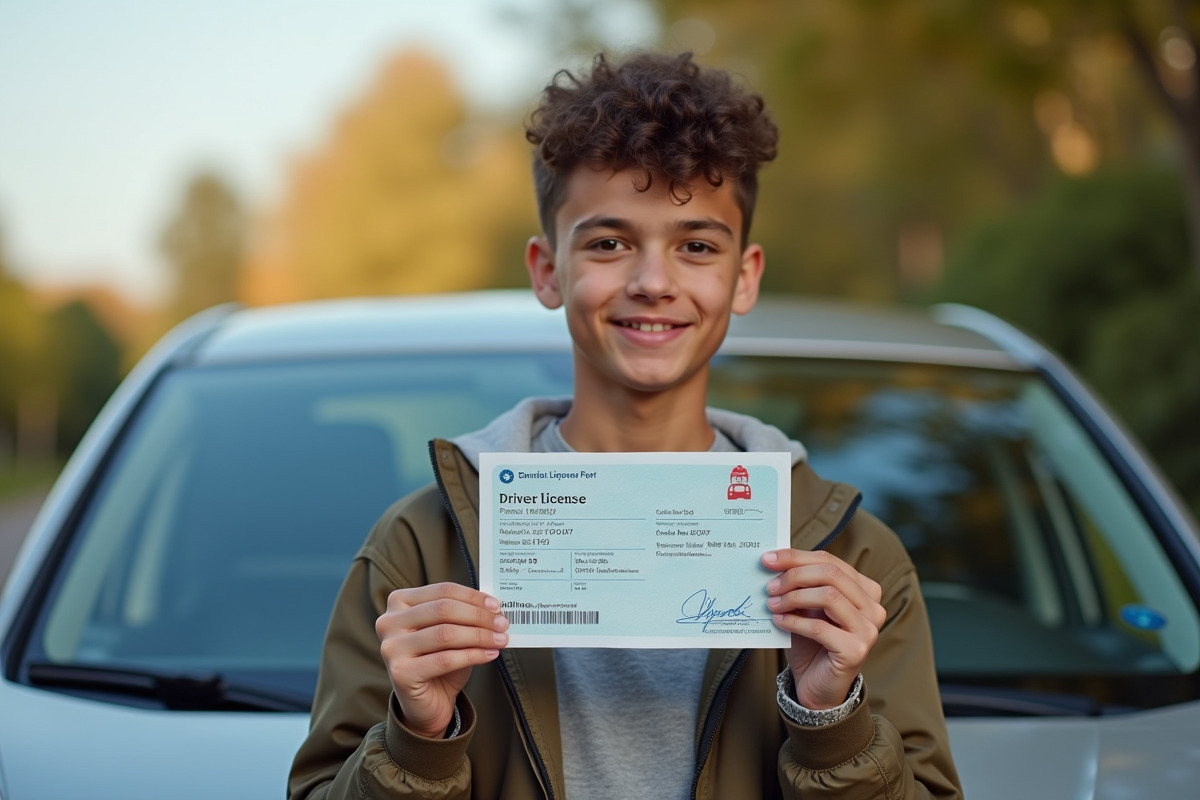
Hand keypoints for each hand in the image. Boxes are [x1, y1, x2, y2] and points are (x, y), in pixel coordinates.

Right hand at [375, 582, 508, 737]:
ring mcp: (391, 648)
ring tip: (500, 639)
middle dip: (479, 616)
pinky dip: (473, 655)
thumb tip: (494, 607)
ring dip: (479, 635)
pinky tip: (490, 654)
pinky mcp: (400, 673)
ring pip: (445, 634)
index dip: (473, 597)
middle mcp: (388, 622)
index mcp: (398, 602)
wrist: (427, 704)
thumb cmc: (438, 661)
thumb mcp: (450, 631)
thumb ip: (464, 615)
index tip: (496, 606)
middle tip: (502, 623)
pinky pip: (445, 659)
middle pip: (443, 609)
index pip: (442, 590)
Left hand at [762, 549, 885, 709]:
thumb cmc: (811, 643)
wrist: (816, 685)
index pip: (830, 561)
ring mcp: (868, 629)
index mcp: (864, 589)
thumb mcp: (806, 607)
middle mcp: (872, 607)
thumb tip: (773, 560)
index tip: (768, 559)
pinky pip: (820, 627)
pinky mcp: (856, 650)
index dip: (797, 556)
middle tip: (769, 585)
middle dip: (794, 575)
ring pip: (828, 596)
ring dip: (793, 597)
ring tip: (772, 604)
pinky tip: (779, 621)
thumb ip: (799, 584)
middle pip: (831, 574)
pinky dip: (794, 621)